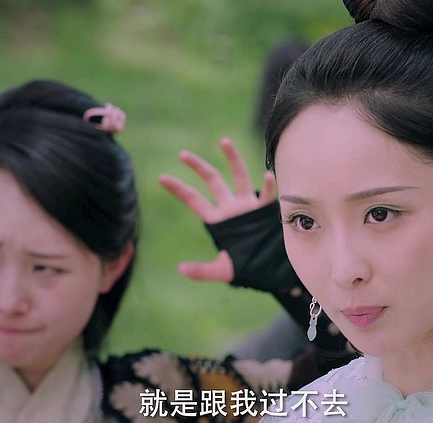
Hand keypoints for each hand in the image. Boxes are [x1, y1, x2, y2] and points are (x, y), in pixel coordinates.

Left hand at [159, 137, 275, 281]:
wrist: (270, 268)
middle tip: (182, 154)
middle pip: (212, 180)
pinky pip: (267, 195)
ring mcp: (248, 205)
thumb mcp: (222, 271)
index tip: (161, 178)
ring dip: (233, 158)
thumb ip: (202, 271)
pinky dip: (269, 186)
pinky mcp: (265, 209)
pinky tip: (269, 176)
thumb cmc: (247, 267)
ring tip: (223, 140)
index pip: (194, 200)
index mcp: (217, 220)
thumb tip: (180, 270)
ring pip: (239, 175)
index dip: (178, 189)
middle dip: (198, 167)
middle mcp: (231, 207)